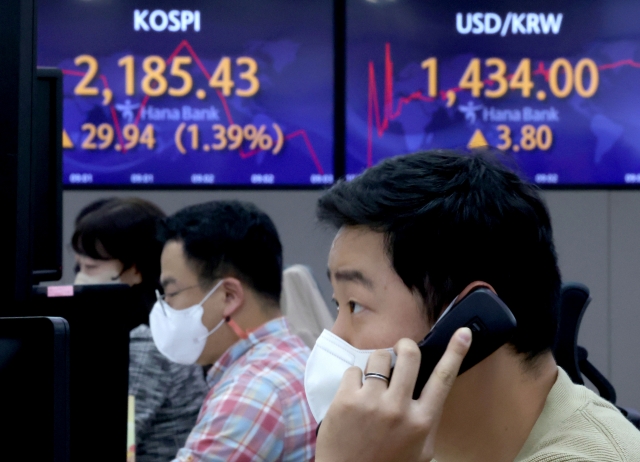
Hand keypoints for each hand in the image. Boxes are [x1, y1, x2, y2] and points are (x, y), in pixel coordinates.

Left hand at [315, 327, 471, 461]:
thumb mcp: (421, 449)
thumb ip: (427, 418)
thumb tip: (430, 387)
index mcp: (421, 421)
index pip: (443, 378)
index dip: (455, 352)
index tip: (463, 333)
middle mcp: (398, 409)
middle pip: (409, 355)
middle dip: (405, 346)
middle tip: (400, 350)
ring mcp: (370, 402)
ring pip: (379, 357)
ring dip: (378, 363)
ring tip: (373, 380)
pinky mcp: (345, 400)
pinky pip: (354, 370)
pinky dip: (355, 378)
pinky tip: (354, 395)